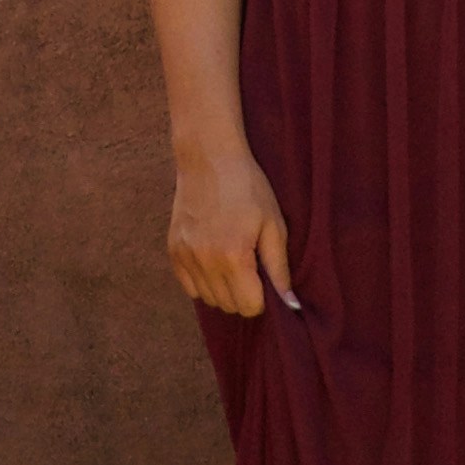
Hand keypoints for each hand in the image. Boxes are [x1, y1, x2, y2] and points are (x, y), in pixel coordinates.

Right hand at [169, 139, 299, 318]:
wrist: (209, 158)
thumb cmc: (248, 188)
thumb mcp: (274, 224)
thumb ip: (280, 268)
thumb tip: (291, 305)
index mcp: (234, 256)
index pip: (250, 306)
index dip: (263, 297)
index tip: (264, 277)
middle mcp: (205, 261)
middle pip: (229, 306)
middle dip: (244, 295)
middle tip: (251, 267)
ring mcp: (185, 257)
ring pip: (209, 300)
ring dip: (224, 290)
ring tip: (232, 260)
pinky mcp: (173, 251)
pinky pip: (189, 288)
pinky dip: (203, 282)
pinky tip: (214, 259)